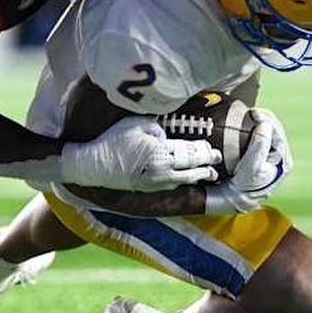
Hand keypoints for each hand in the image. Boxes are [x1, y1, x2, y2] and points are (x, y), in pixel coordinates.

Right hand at [61, 116, 220, 191]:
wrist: (94, 166)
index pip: (190, 153)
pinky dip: (184, 183)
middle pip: (191, 168)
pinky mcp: (148, 189)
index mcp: (160, 153)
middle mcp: (162, 171)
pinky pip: (172, 186)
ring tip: (210, 174)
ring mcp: (156, 183)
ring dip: (198, 176)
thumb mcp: (137, 123)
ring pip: (184, 180)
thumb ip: (159, 124)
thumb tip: (171, 129)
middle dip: (206, 164)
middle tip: (217, 159)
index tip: (214, 149)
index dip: (204, 152)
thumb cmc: (114, 140)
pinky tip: (189, 180)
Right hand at [205, 108, 291, 213]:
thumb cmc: (244, 184)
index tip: (254, 113)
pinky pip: (262, 137)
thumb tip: (265, 124)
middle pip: (276, 131)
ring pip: (270, 133)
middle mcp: (280, 159)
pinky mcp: (261, 156)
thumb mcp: (252, 166)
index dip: (268, 120)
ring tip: (251, 116)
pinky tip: (248, 124)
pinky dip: (256, 129)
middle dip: (265, 119)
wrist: (235, 197)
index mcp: (284, 162)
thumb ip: (260, 145)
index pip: (279, 134)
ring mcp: (271, 157)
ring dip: (261, 123)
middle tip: (252, 112)